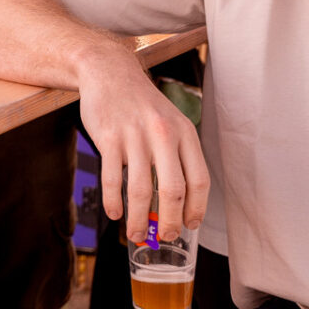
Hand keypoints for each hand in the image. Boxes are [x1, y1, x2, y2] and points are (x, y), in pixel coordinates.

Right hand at [73, 49, 209, 241]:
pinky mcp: (108, 138)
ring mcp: (135, 136)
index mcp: (184, 133)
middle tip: (165, 237)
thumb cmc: (141, 105)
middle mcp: (163, 135)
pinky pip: (112, 177)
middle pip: (173, 190)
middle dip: (170, 221)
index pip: (199, 180)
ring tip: (135, 234)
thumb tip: (178, 203)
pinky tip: (114, 213)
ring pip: (140, 189)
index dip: (197, 208)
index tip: (190, 226)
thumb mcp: (169, 122)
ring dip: (138, 219)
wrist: (109, 72)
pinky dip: (113, 201)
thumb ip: (176, 156)